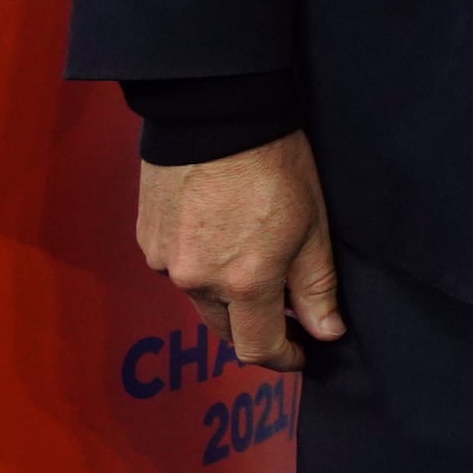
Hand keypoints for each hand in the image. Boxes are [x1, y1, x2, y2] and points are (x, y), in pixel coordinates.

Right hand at [133, 134, 343, 371]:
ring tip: (252, 266)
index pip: (257, 348)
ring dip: (225, 299)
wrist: (214, 115)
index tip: (301, 352)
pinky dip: (200, 269)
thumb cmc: (273, 164)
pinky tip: (219, 240)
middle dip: (255, 330)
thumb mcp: (312, 225)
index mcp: (243, 283)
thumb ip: (316, 287)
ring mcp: (163, 262)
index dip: (282, 357)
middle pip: (224, 330)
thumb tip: (326, 332)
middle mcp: (195, 282)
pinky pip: (175, 271)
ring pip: (198, 300)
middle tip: (283, 314)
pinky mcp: (145, 240)